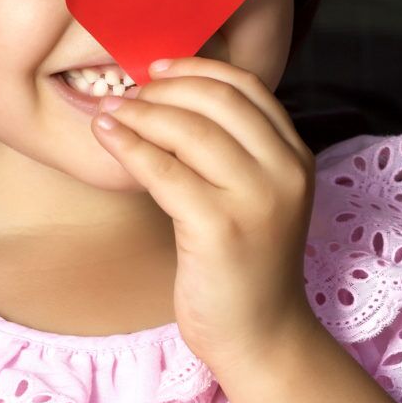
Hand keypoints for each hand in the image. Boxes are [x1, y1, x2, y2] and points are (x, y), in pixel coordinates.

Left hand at [91, 56, 318, 375]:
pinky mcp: (220, 229)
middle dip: (165, 89)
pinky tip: (106, 136)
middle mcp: (284, 172)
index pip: (248, 87)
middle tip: (128, 93)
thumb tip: (165, 96)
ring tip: (110, 111)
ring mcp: (256, 200)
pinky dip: (129, 147)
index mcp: (295, 156)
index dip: (198, 68)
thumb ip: (230, 148)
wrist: (260, 334)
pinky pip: (165, 172)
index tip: (158, 68)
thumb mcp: (254, 193)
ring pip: (190, 131)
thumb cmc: (245, 260)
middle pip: (217, 101)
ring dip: (141, 114)